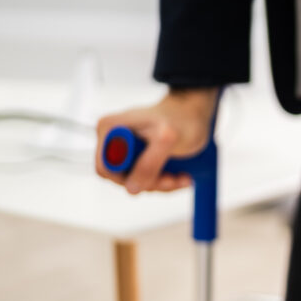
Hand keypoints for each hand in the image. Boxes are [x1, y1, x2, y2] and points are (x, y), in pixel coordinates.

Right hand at [95, 88, 218, 193]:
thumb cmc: (182, 119)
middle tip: (174, 179)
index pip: (106, 169)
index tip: (158, 176)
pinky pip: (145, 178)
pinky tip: (180, 177)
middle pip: (121, 178)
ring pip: (135, 181)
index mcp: (110, 129)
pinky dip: (163, 181)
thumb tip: (131, 187)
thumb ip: (148, 163)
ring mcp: (125, 149)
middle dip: (150, 183)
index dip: (129, 179)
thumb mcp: (167, 140)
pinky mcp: (138, 156)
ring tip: (182, 177)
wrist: (194, 113)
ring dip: (161, 184)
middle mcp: (113, 139)